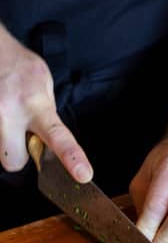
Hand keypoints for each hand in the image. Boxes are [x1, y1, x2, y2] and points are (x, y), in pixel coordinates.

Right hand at [0, 28, 91, 181]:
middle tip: (22, 138)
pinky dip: (0, 131)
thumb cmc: (21, 67)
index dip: (71, 157)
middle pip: (13, 161)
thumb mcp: (44, 86)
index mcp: (35, 104)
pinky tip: (2, 114)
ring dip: (6, 141)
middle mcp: (9, 112)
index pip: (57, 136)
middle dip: (19, 156)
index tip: (84, 174)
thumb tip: (50, 141)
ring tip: (9, 118)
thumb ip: (47, 114)